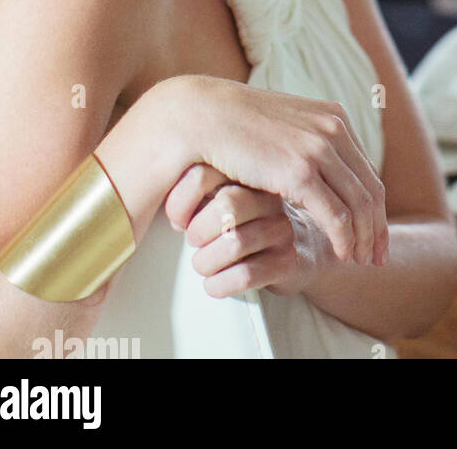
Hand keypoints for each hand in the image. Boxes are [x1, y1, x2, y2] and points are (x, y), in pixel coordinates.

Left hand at [166, 164, 336, 298]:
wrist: (303, 248)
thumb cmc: (251, 222)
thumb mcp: (224, 194)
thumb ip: (196, 183)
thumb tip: (152, 187)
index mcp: (250, 172)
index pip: (206, 172)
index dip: (182, 201)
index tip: (178, 219)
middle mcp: (270, 196)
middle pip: (225, 206)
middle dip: (198, 232)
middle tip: (196, 242)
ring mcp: (282, 228)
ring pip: (234, 243)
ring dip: (206, 263)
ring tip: (204, 265)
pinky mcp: (289, 260)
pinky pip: (246, 275)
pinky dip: (219, 285)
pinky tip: (216, 283)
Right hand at [171, 77, 387, 267]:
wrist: (204, 115)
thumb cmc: (236, 127)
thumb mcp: (285, 130)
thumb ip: (306, 145)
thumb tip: (319, 171)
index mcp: (333, 119)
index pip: (367, 172)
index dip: (376, 207)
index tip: (376, 234)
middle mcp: (334, 131)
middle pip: (371, 189)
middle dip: (377, 228)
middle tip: (377, 257)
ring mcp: (319, 149)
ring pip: (359, 205)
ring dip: (364, 239)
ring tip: (361, 262)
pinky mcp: (299, 171)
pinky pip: (336, 214)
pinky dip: (344, 239)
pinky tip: (341, 255)